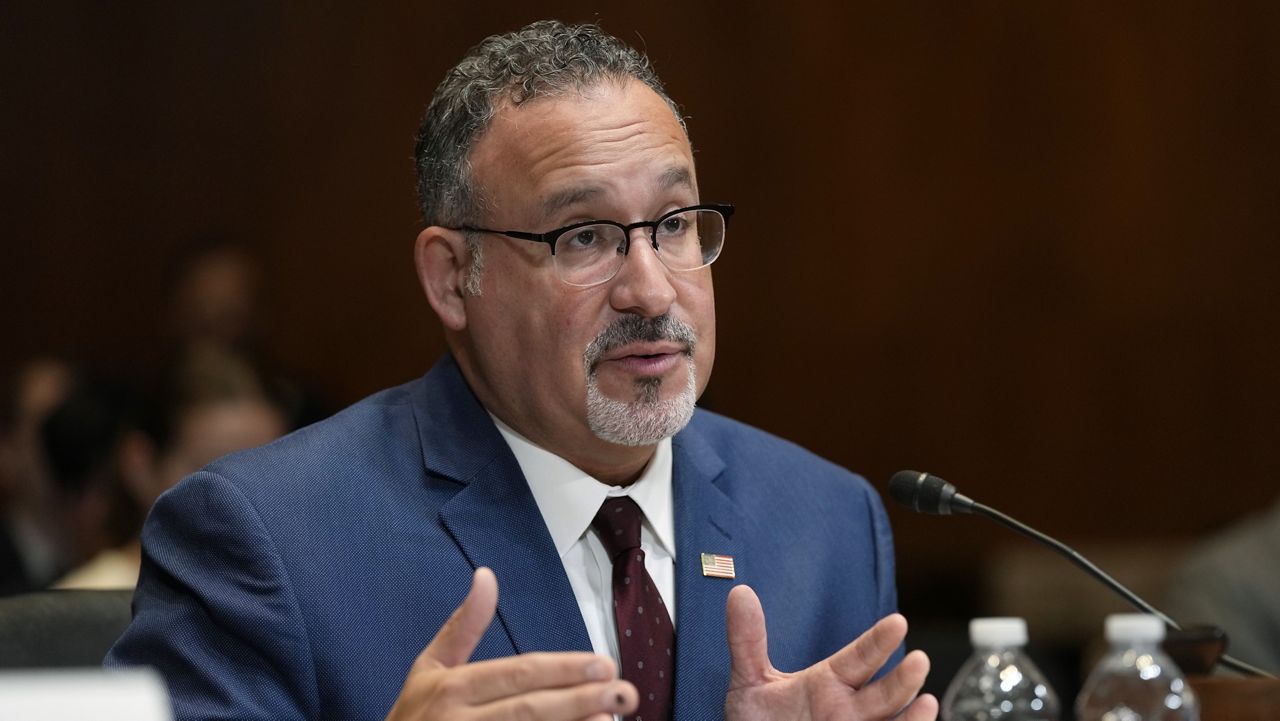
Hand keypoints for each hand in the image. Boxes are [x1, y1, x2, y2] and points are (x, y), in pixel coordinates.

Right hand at [386, 567, 637, 720]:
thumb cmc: (414, 717)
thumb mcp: (428, 669)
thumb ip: (462, 627)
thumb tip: (486, 576)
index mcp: (450, 689)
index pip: (517, 674)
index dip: (563, 669)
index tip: (603, 664)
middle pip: (529, 709)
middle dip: (580, 699)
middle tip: (623, 690)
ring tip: (612, 716)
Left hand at [724, 585, 936, 720]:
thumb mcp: (749, 681)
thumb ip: (747, 640)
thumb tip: (740, 593)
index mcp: (829, 683)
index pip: (859, 657)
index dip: (878, 641)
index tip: (897, 621)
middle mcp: (849, 710)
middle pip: (884, 693)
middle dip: (902, 679)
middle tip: (918, 660)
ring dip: (911, 716)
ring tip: (927, 702)